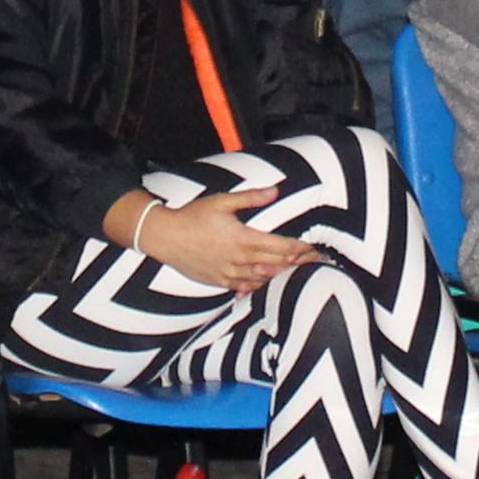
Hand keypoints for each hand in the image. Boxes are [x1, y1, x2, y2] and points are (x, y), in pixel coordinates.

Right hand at [128, 190, 313, 291]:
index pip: (280, 246)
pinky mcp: (219, 281)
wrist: (165, 237)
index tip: (312, 248)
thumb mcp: (222, 202)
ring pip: (262, 279)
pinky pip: (244, 287)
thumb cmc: (192, 217)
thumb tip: (274, 191)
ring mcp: (229, 273)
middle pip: (276, 264)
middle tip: (312, 261)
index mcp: (243, 239)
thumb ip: (250, 198)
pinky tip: (264, 282)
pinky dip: (258, 285)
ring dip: (279, 275)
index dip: (299, 248)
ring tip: (294, 271)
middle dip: (296, 262)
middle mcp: (239, 259)